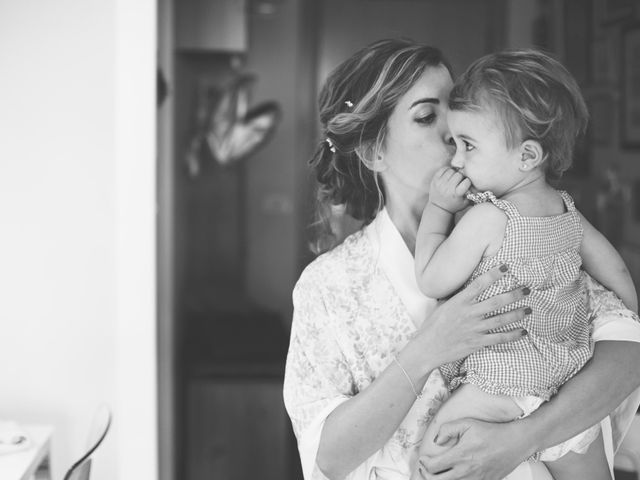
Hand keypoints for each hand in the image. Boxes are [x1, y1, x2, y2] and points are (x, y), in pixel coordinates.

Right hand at [403, 265, 529, 372]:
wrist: (426, 348)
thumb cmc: (432, 326)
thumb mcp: (442, 306)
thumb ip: (457, 298)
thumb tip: (466, 290)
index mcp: (459, 302)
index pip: (479, 284)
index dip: (494, 275)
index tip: (506, 267)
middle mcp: (469, 314)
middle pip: (496, 302)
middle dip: (514, 294)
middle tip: (527, 289)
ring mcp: (474, 329)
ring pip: (501, 320)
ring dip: (517, 314)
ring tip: (529, 309)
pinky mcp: (476, 343)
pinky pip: (498, 339)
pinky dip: (512, 336)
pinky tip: (523, 332)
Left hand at [417, 418, 530, 478]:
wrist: (514, 443)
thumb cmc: (491, 432)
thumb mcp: (467, 423)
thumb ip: (448, 429)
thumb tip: (436, 441)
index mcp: (460, 455)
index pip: (433, 467)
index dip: (423, 464)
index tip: (423, 459)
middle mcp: (466, 471)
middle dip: (427, 475)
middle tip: (425, 469)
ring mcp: (476, 479)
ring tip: (436, 473)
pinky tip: (452, 476)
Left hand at [429, 167, 470, 213]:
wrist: (438, 207)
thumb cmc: (454, 205)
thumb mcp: (465, 203)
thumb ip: (473, 194)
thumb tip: (478, 185)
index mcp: (457, 194)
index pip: (467, 181)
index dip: (468, 181)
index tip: (466, 184)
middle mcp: (448, 188)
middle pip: (459, 175)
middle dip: (461, 176)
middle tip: (460, 180)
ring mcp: (440, 184)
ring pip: (451, 170)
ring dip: (454, 173)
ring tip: (453, 178)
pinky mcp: (434, 180)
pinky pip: (443, 169)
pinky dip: (447, 170)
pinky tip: (448, 175)